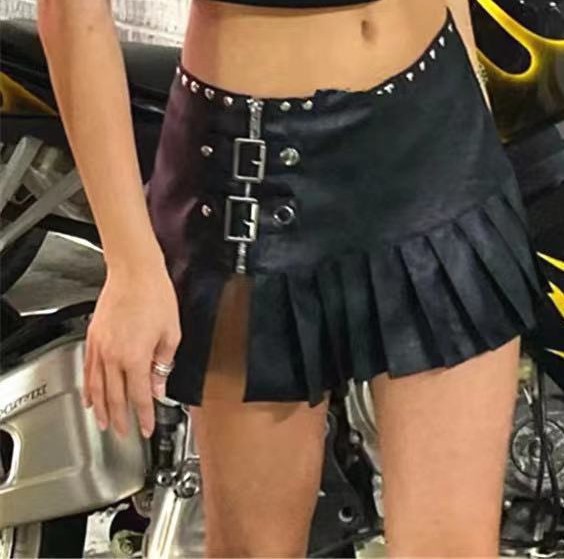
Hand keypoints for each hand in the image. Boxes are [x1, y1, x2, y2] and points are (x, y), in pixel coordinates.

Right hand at [82, 262, 181, 438]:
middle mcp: (114, 356)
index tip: (147, 428)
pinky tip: (89, 397)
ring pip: (97, 388)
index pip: (139, 397)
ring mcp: (100, 347)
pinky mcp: (93, 338)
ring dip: (101, 409)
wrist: (135, 272)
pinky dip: (88, 387)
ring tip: (103, 424)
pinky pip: (87, 370)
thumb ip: (163, 365)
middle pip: (115, 397)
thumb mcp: (171, 334)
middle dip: (121, 419)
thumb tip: (159, 386)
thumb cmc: (155, 296)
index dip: (144, 416)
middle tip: (124, 434)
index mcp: (135, 357)